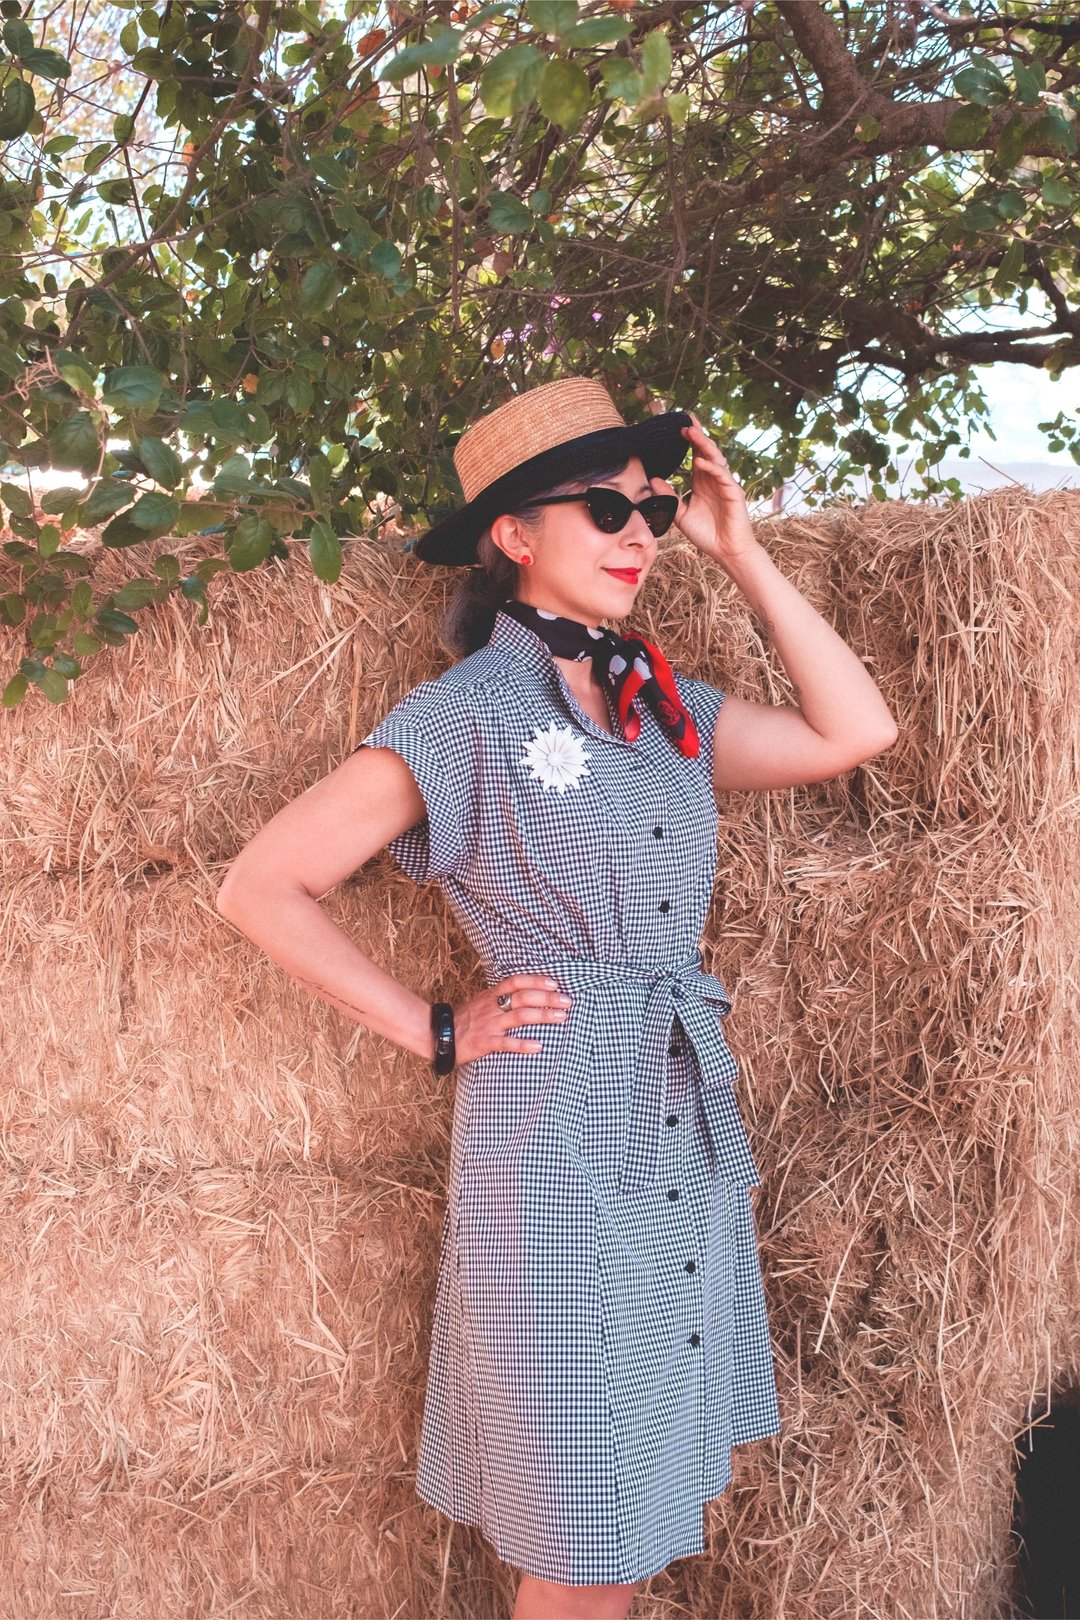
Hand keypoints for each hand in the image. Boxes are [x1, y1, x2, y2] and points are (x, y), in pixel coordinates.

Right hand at [451, 973, 572, 1064]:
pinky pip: (506, 1043)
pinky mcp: (484, 1043)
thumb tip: (525, 994)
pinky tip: (538, 1046)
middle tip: (568, 1000)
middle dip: (547, 997)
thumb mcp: (481, 1003)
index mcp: (491, 996)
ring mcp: (489, 1025)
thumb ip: (500, 998)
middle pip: (523, 997)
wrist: (438, 1036)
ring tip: (562, 1017)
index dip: (535, 980)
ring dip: (543, 1015)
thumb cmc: (464, 1020)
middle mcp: (492, 1007)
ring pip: (519, 1016)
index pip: (516, 982)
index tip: (555, 982)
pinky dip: (523, 1045)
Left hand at [649, 411, 757, 569]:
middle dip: (697, 435)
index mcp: (702, 481)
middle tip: (685, 421)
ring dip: (704, 445)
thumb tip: (652, 480)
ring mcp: (725, 484)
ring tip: (691, 433)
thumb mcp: (681, 515)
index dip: (690, 440)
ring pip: (716, 458)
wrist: (726, 552)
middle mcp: (714, 479)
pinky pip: (723, 476)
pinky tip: (700, 461)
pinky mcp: (734, 493)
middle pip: (706, 451)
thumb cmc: (706, 534)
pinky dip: (711, 467)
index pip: (696, 454)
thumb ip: (669, 498)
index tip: (678, 425)